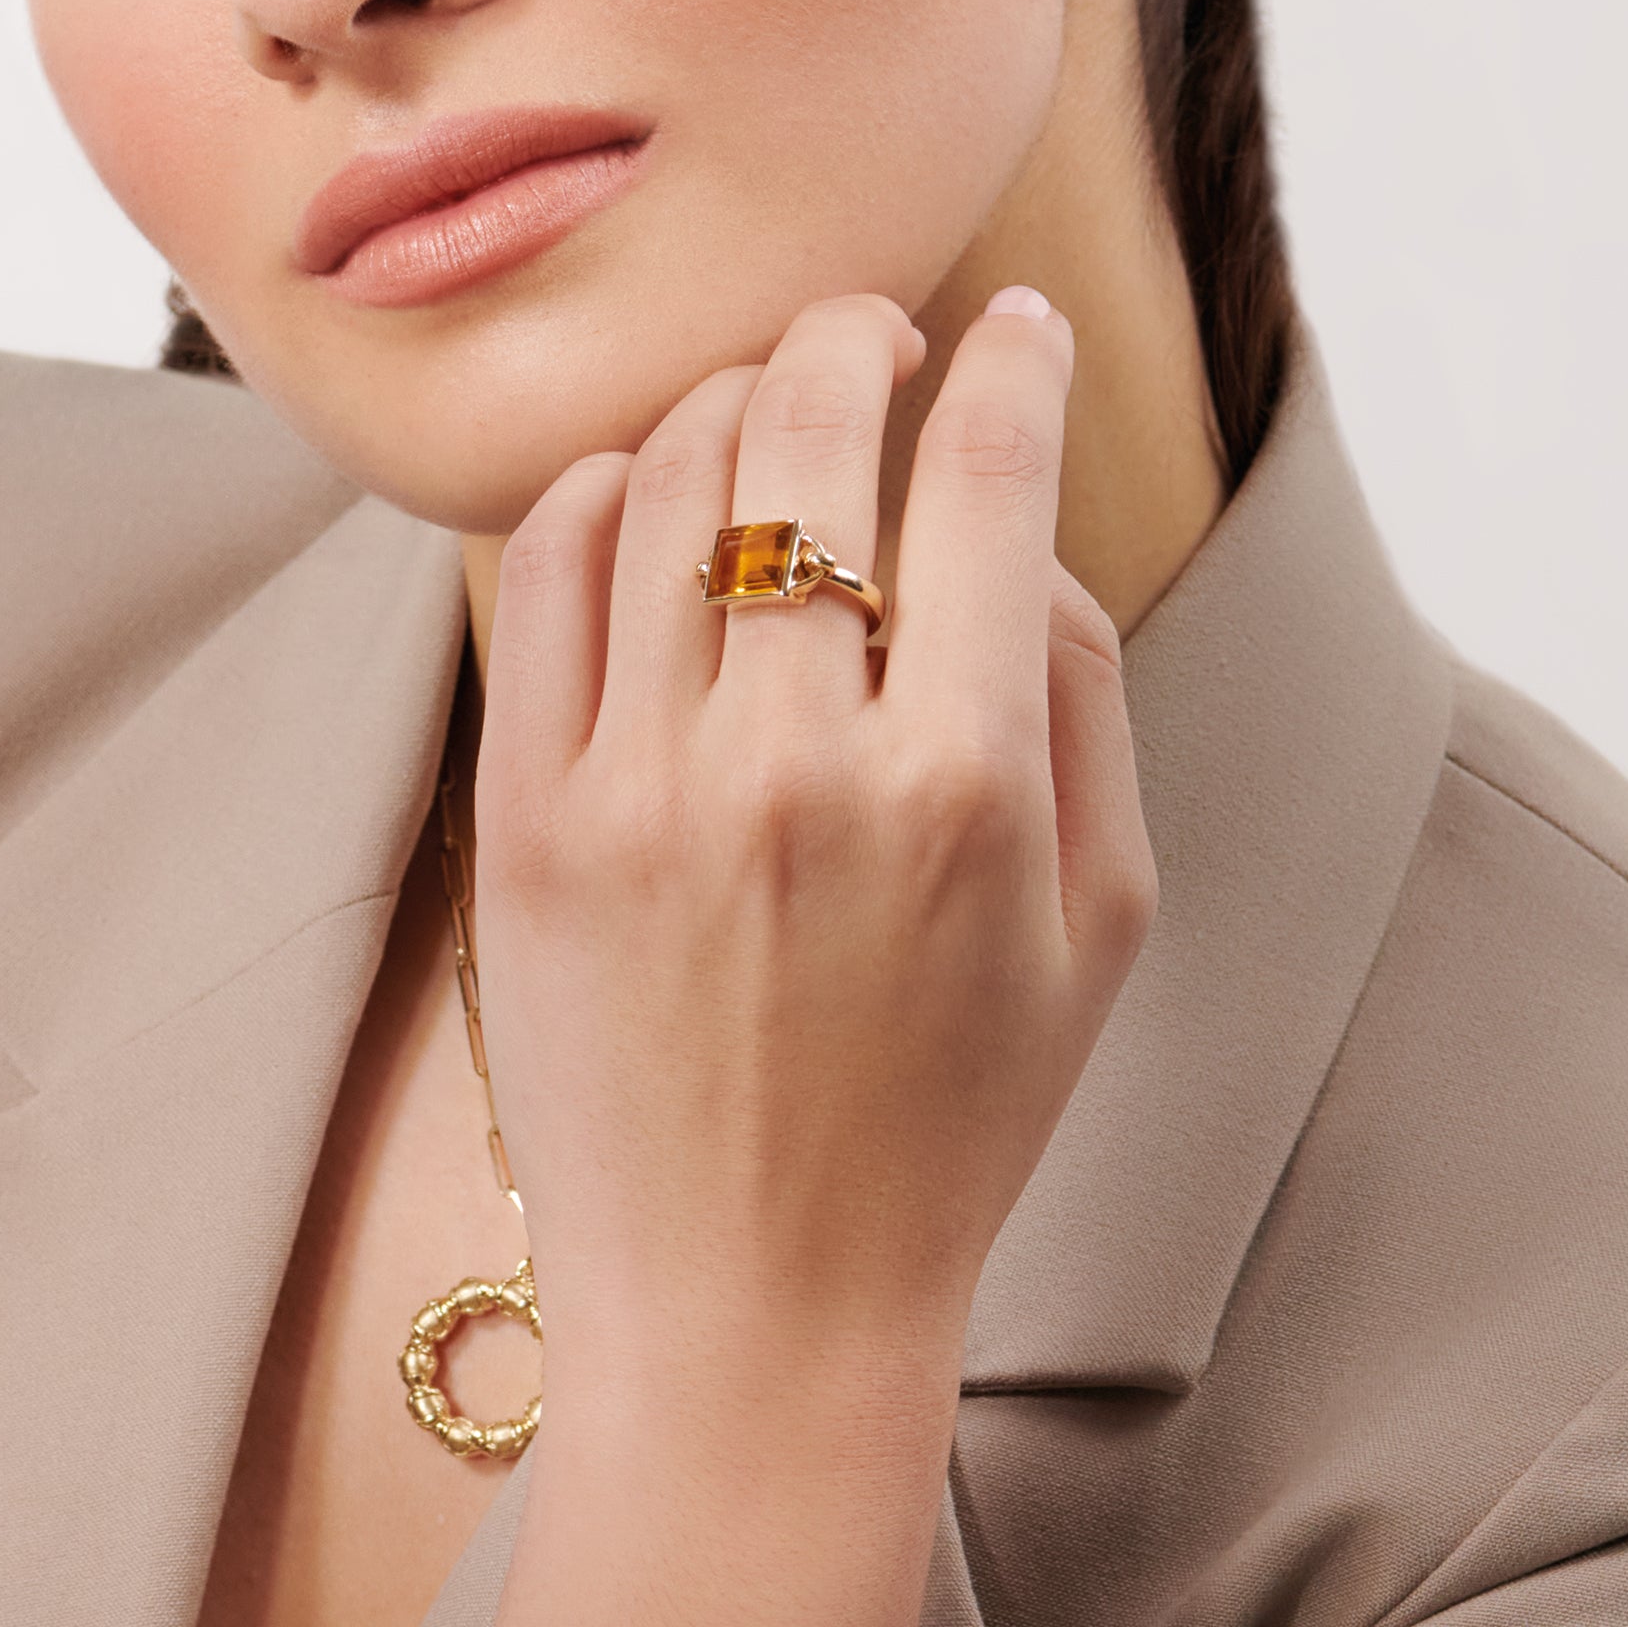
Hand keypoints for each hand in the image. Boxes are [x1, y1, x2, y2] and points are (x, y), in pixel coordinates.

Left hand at [472, 288, 1156, 1621]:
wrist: (751, 1303)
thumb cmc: (955, 1117)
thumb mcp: (1099, 921)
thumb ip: (1078, 697)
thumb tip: (1013, 531)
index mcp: (963, 788)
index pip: (988, 480)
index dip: (1011, 364)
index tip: (1012, 324)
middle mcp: (793, 764)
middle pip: (809, 433)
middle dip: (855, 337)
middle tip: (875, 332)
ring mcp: (638, 786)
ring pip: (667, 476)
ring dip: (731, 403)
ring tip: (767, 410)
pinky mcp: (528, 818)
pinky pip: (543, 569)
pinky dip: (597, 487)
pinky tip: (644, 492)